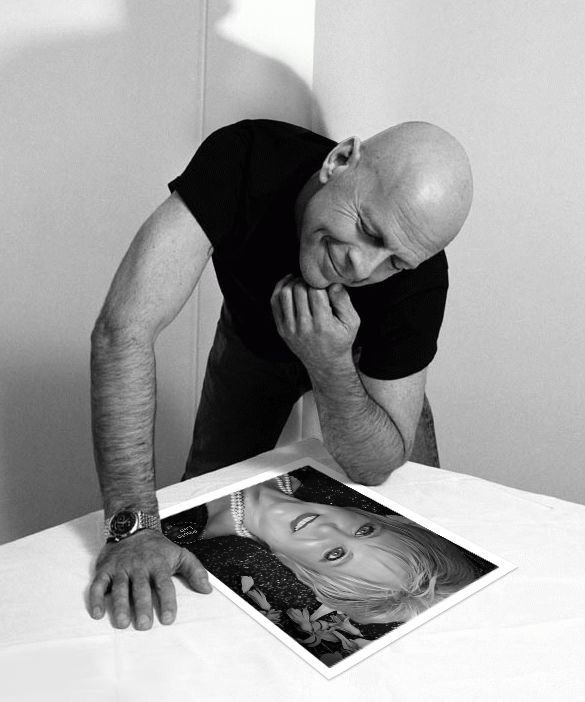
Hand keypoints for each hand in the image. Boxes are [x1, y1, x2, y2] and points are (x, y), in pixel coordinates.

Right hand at [89, 529, 211, 629]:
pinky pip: (98, 584)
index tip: (169, 619)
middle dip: (142, 606)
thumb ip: (195, 571)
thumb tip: (207, 589)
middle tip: (145, 625)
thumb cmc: (158, 548)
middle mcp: (139, 566)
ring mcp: (121, 568)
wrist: (134, 527)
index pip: (164, 585)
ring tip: (123, 622)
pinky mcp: (105, 569)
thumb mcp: (180, 554)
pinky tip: (97, 613)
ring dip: (120, 605)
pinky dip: (96, 598)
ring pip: (119, 588)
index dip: (167, 602)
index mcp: (158, 564)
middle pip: (141, 588)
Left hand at [270, 275, 359, 374]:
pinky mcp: (281, 329)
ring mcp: (290, 328)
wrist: (325, 363)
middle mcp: (303, 327)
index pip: (315, 291)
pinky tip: (290, 284)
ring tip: (302, 282)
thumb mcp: (351, 322)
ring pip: (285, 293)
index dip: (320, 282)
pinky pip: (275, 302)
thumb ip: (344, 301)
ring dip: (293, 282)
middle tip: (313, 281)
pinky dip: (280, 289)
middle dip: (306, 280)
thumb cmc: (340, 339)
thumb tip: (333, 283)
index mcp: (322, 324)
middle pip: (299, 290)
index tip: (324, 284)